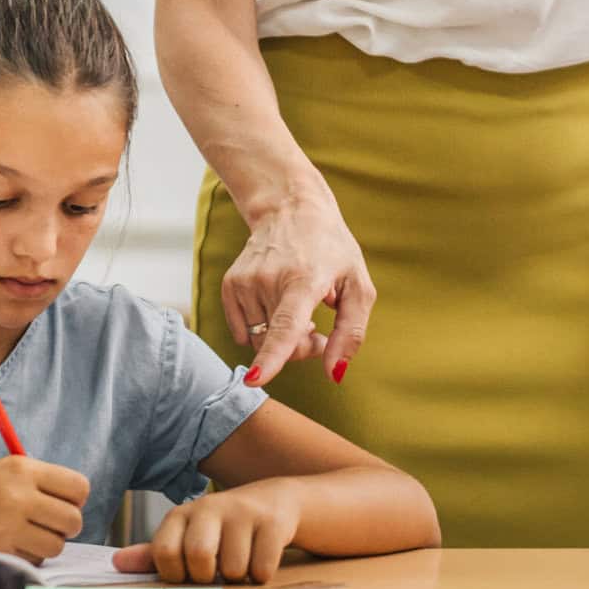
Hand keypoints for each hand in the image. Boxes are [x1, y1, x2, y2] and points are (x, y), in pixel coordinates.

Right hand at [0, 457, 89, 563]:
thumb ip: (35, 481)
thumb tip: (73, 502)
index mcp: (20, 468)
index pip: (78, 487)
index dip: (75, 498)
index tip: (62, 502)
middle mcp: (18, 496)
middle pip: (73, 520)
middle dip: (63, 526)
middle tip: (44, 523)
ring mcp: (7, 526)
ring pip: (56, 546)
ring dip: (45, 545)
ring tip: (22, 535)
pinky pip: (33, 561)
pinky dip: (25, 557)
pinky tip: (5, 545)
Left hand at [116, 478, 300, 585]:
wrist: (273, 501)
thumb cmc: (221, 528)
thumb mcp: (187, 535)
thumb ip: (154, 553)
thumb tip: (117, 563)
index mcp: (180, 514)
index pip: (164, 552)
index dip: (175, 575)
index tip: (187, 574)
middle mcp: (208, 508)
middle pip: (199, 557)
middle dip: (208, 576)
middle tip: (215, 572)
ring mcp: (241, 513)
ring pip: (233, 568)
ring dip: (238, 577)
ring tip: (239, 562)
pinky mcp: (271, 523)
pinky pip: (262, 569)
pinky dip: (261, 575)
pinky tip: (260, 560)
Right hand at [226, 186, 375, 387]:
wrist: (289, 209)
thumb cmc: (331, 250)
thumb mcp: (358, 286)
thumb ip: (351, 333)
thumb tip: (334, 374)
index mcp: (304, 280)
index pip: (286, 325)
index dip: (272, 357)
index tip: (255, 379)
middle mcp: (268, 280)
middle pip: (278, 344)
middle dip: (301, 349)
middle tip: (319, 330)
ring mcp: (244, 281)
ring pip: (259, 341)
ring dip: (281, 338)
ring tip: (298, 311)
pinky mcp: (229, 283)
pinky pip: (242, 332)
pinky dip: (260, 330)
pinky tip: (276, 307)